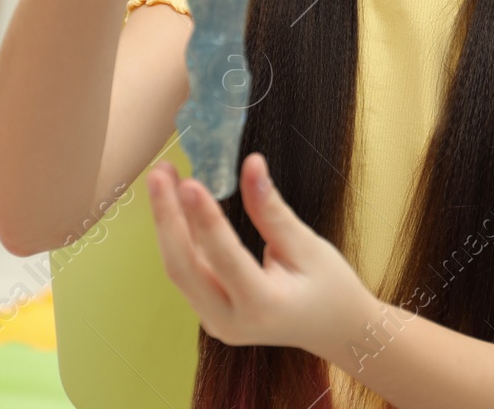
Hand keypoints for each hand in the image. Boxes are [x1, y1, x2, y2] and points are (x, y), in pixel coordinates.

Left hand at [147, 152, 375, 358]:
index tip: (189, 182)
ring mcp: (215, 321)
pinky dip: (180, 235)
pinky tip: (176, 201)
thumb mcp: (306, 245)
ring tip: (163, 178)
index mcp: (262, 306)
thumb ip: (271, 209)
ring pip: (179, 269)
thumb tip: (251, 164)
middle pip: (183, 268)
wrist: (334, 328)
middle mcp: (230, 320)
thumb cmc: (328, 286)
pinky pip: (188, 271)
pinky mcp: (210, 312)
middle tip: (159, 173)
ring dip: (168, 222)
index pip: (224, 257)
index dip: (205, 218)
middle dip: (166, 218)